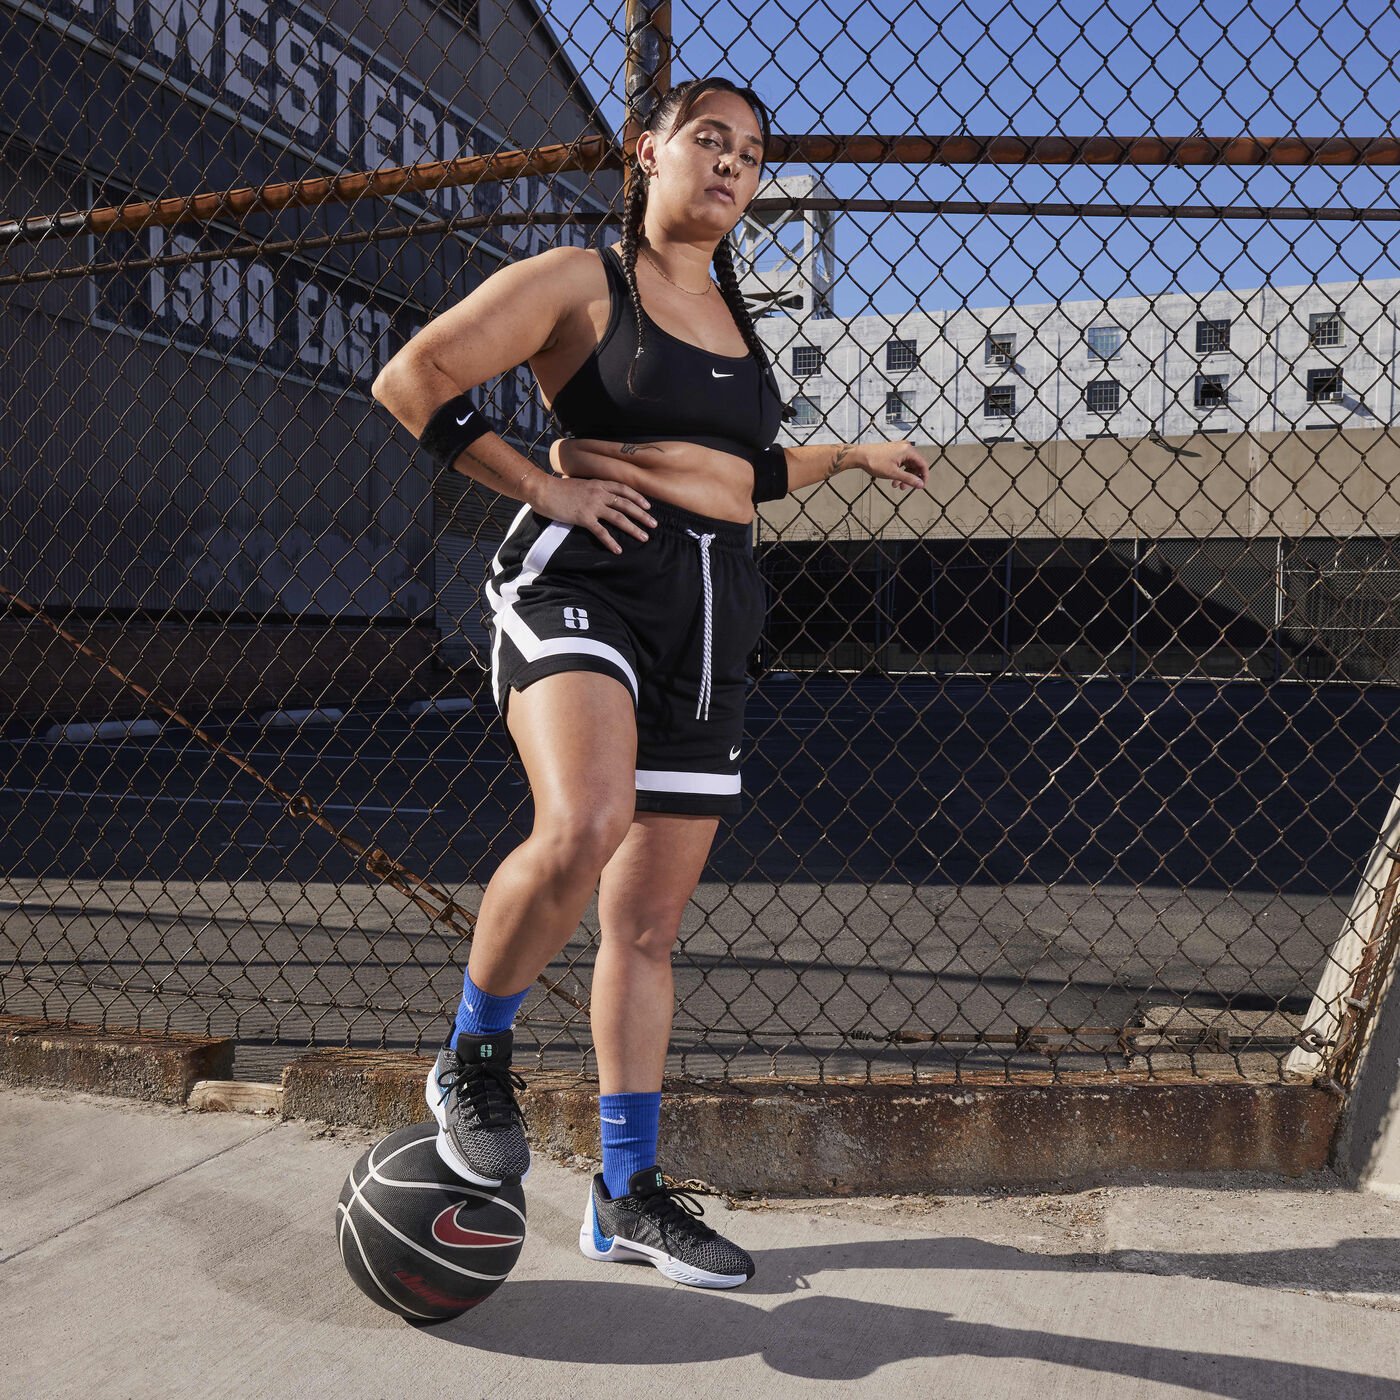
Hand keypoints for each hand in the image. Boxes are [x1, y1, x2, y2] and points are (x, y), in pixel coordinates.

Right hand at [532, 472, 655, 554]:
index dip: (638, 497)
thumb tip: (600, 497)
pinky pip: (601, 532)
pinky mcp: (583, 518)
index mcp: (598, 484)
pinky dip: (611, 541)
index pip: (623, 489)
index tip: (648, 506)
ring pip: (618, 517)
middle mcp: (599, 493)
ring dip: (633, 528)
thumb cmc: (558, 488)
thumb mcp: (580, 485)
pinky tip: (618, 550)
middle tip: (654, 524)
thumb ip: (592, 490)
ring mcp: (592, 506)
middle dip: (642, 515)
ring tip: (644, 537)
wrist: (543, 490)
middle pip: (626, 504)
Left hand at [858, 440, 929, 491]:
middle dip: (911, 478)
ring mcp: (899, 448)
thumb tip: (920, 484)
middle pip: (915, 465)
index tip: (921, 486)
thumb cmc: (875, 462)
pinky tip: (893, 480)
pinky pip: (901, 463)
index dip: (924, 476)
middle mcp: (905, 447)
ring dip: (904, 477)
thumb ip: (909, 479)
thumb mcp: (893, 473)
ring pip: (908, 465)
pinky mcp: (893, 451)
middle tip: (905, 488)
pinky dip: (899, 472)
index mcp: (908, 450)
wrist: (860, 455)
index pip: (923, 464)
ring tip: (897, 486)